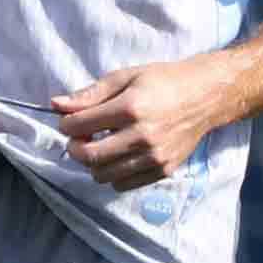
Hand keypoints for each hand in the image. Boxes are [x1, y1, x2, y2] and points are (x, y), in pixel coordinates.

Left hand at [49, 57, 226, 190]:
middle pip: (89, 156)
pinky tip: (119, 157)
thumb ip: (90, 94)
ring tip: (101, 146)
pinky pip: (124, 185)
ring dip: (93, 163)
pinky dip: (114, 175)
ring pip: (103, 175)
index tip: (69, 120)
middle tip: (80, 137)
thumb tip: (56, 105)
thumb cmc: (164, 81)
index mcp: (130, 109)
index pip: (79, 126)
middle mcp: (142, 136)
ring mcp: (154, 156)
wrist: (207, 96)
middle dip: (75, 147)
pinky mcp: (164, 169)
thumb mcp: (126, 77)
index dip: (65, 124)